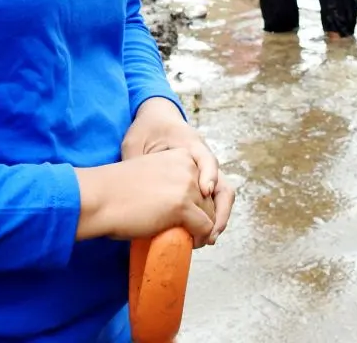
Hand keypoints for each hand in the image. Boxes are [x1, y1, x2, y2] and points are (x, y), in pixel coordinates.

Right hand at [75, 150, 217, 246]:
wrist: (98, 198)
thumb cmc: (116, 191)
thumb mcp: (151, 174)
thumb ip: (170, 180)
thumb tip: (184, 205)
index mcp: (180, 156)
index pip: (204, 182)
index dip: (198, 201)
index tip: (188, 215)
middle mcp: (187, 167)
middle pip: (210, 199)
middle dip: (202, 217)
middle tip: (188, 232)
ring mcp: (186, 185)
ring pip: (211, 215)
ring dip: (202, 230)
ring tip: (188, 239)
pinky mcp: (182, 206)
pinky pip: (205, 227)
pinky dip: (200, 239)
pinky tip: (190, 244)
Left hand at [122, 98, 233, 242]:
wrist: (156, 119)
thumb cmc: (145, 129)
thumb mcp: (135, 142)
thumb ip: (137, 162)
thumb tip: (133, 191)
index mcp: (189, 142)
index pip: (206, 158)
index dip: (208, 175)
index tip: (204, 192)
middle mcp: (203, 156)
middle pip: (222, 182)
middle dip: (220, 210)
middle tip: (209, 233)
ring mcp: (205, 168)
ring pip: (223, 193)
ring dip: (219, 216)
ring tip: (207, 238)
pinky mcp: (201, 178)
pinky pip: (214, 198)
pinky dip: (212, 215)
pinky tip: (201, 231)